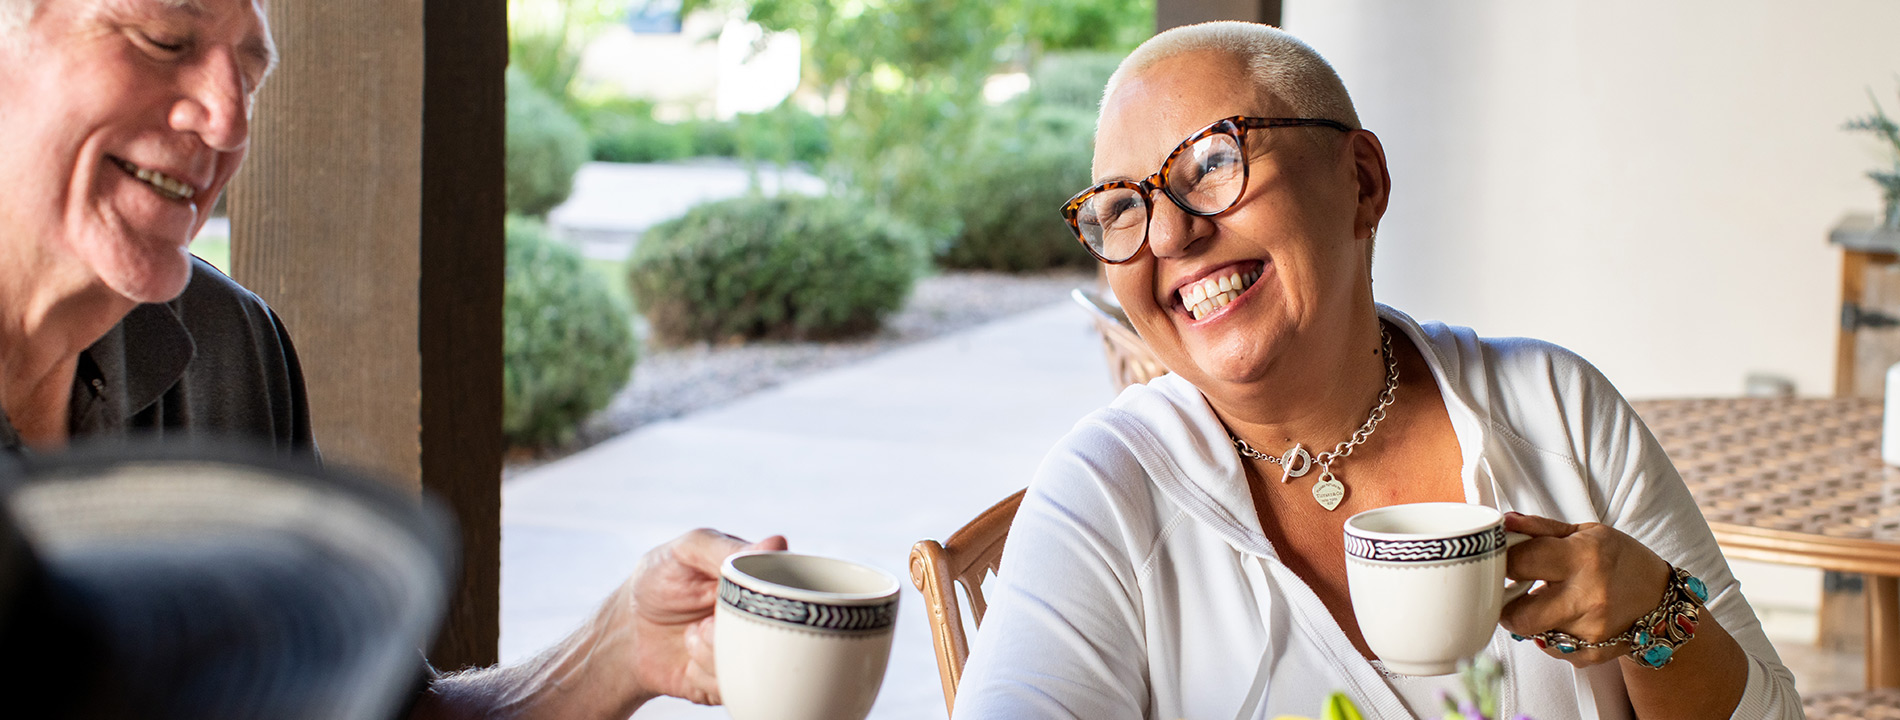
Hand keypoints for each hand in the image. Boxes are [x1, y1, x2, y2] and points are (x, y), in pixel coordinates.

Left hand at [625, 529, 787, 705]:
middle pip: (777, 630)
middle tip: (704, 622)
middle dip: (731, 628)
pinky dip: (705, 675)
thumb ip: (728, 550)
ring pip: (757, 663)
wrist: (629, 630)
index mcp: (763, 578)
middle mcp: (765, 615)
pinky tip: (691, 660)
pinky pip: (735, 687)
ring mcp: (753, 649)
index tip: (725, 597)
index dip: (765, 597)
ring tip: (692, 636)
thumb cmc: (660, 580)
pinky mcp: (737, 679)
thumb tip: (778, 543)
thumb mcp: (687, 552)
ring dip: (713, 653)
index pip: (795, 588)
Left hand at [1498, 512, 1670, 667]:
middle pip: (1517, 615)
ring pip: (1532, 634)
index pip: (1519, 563)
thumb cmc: (1622, 560)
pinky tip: (1568, 618)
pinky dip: (1551, 634)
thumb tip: (1504, 522)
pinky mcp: (1593, 654)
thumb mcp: (1585, 532)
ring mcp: (1591, 631)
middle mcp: (1588, 597)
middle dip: (1507, 604)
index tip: (1504, 562)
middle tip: (1515, 591)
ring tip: (1548, 601)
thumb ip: (1540, 528)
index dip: (1504, 562)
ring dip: (1530, 619)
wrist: (1661, 598)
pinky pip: (1552, 649)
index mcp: (1583, 558)